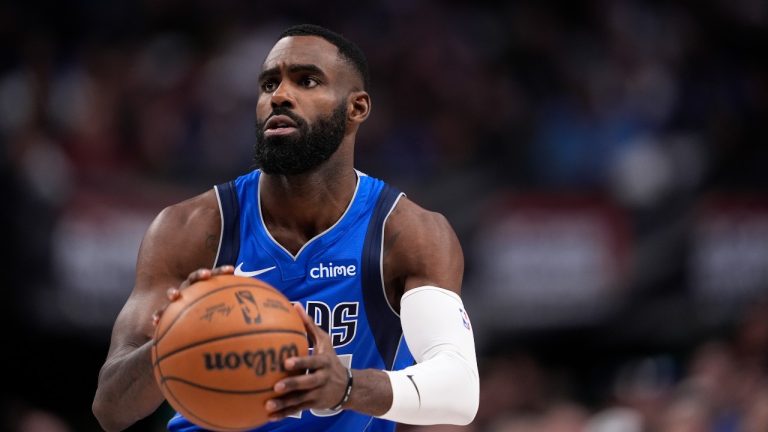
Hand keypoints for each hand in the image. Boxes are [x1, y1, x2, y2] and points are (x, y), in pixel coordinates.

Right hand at [151, 265, 233, 325]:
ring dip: (174, 292)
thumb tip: (262, 315)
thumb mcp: (224, 317)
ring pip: (176, 292)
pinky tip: (154, 322)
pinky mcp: (166, 312)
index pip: (215, 275)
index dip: (222, 271)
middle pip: (195, 278)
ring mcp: (178, 298)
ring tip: (174, 295)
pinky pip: (161, 313)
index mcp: (206, 288)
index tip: (231, 270)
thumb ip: (238, 313)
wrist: (182, 330)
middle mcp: (192, 289)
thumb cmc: (209, 321)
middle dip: (200, 275)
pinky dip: (158, 316)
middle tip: (206, 275)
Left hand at [265, 304, 349, 419]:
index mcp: (323, 362)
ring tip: (268, 406)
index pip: (312, 362)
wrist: (348, 387)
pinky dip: (284, 414)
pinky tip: (268, 417)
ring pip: (300, 400)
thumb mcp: (324, 342)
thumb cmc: (330, 359)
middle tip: (276, 387)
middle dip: (292, 385)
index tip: (287, 363)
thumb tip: (295, 305)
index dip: (301, 363)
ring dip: (284, 404)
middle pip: (307, 383)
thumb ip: (309, 325)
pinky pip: (297, 410)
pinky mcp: (313, 405)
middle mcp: (322, 379)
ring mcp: (317, 394)